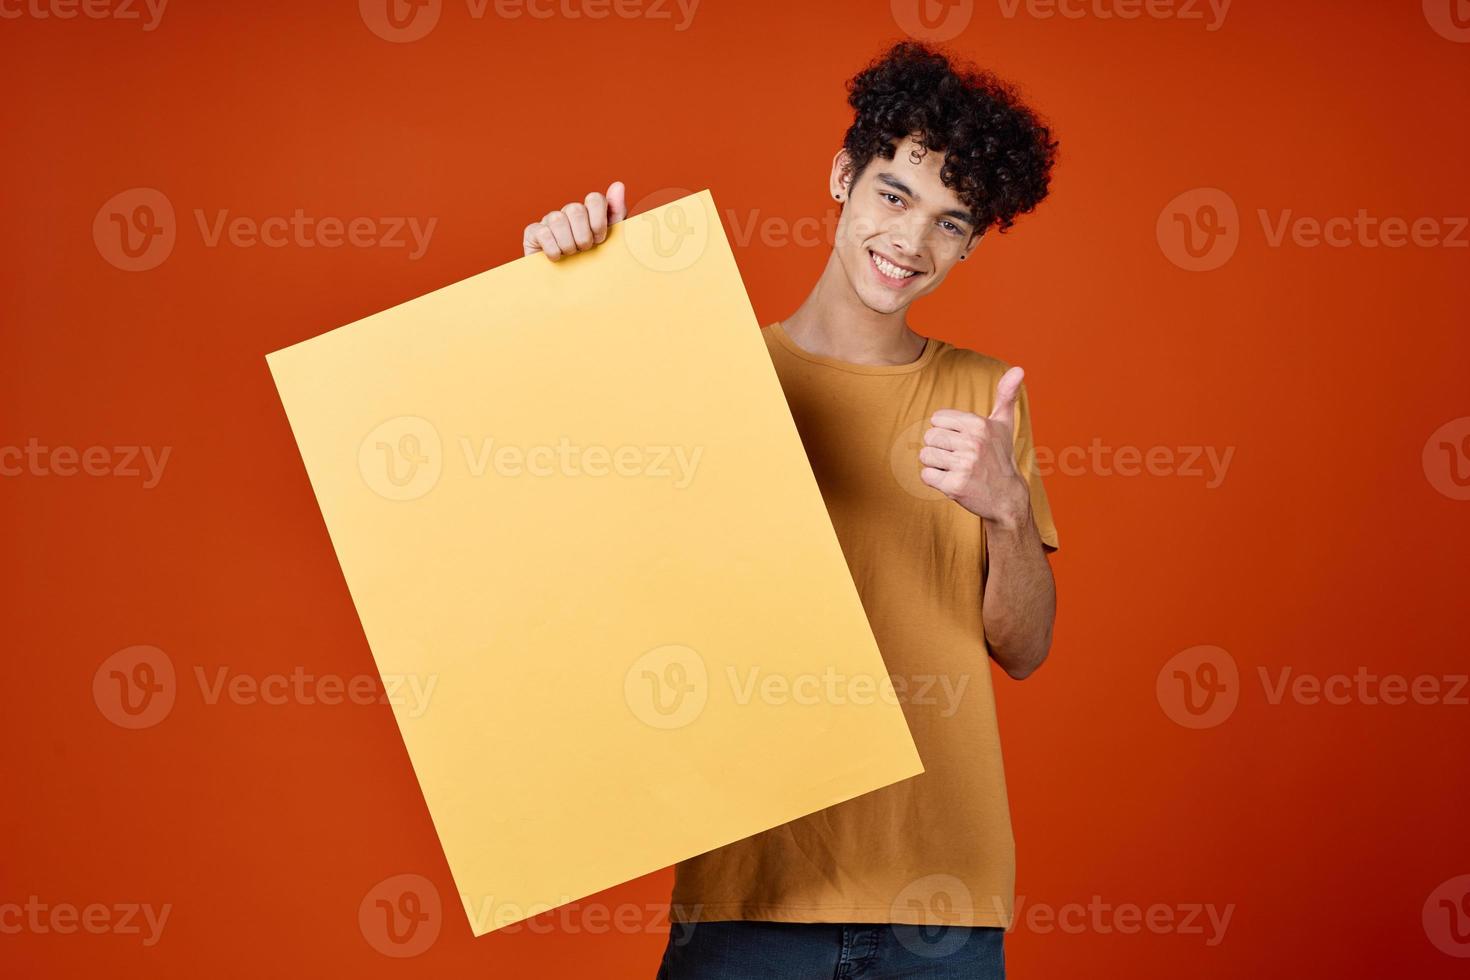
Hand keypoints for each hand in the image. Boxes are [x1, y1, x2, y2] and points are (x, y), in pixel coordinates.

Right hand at [522, 180, 627, 260]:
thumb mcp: (610, 242)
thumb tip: (618, 185)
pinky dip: (553, 249)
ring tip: (571, 254)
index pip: (594, 199)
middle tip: (584, 249)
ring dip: (568, 244)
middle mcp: (567, 213)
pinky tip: (557, 258)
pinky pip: (543, 233)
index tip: (600, 240)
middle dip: (583, 236)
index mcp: (588, 212)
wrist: (569, 290)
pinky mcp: (532, 233)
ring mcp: (549, 221)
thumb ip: (616, 214)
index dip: (599, 222)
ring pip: (558, 220)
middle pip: (576, 209)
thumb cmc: (592, 263)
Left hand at [919, 365, 1031, 527]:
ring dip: (936, 465)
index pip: (937, 419)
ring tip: (956, 469)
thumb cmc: (1000, 456)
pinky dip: (935, 480)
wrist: (1006, 496)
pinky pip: (926, 476)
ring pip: (925, 456)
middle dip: (939, 449)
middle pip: (929, 437)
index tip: (962, 441)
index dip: (946, 431)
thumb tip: (1018, 369)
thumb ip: (1006, 395)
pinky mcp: (955, 486)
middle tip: (959, 458)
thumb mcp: (1003, 423)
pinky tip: (952, 481)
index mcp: (979, 424)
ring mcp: (964, 465)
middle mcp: (973, 443)